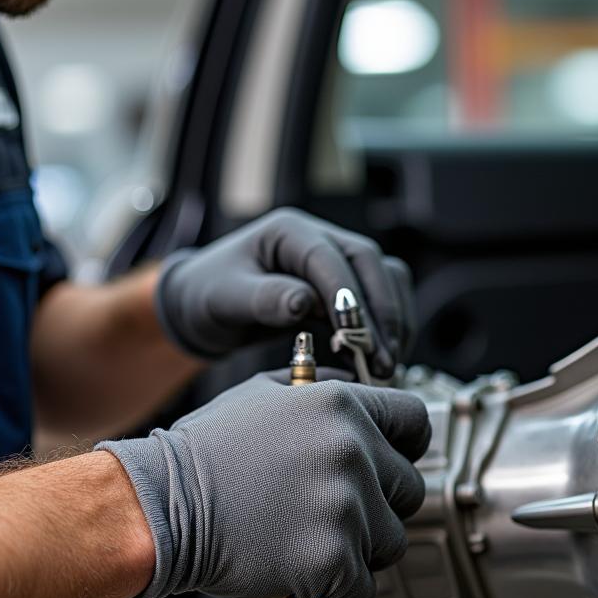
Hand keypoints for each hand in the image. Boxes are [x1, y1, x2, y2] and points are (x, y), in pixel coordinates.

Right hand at [98, 371, 430, 597]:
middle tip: (329, 509)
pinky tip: (295, 562)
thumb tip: (358, 387)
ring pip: (391, 541)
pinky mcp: (333, 561)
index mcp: (342, 407)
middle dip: (379, 503)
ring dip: (359, 547)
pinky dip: (335, 585)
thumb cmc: (208, 453)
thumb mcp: (264, 394)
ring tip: (306, 535)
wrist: (162, 507)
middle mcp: (353, 452)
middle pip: (410, 488)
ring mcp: (346, 508)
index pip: (416, 422)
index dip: (404, 445)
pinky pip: (363, 585)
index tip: (388, 463)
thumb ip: (321, 388)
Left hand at [155, 208, 414, 376]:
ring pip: (384, 278)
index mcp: (288, 231)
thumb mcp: (226, 298)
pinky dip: (387, 327)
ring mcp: (335, 259)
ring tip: (387, 366)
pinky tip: (381, 359)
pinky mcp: (343, 285)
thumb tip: (304, 303)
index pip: (330, 258)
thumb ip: (263, 298)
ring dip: (393, 321)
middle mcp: (319, 237)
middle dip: (381, 313)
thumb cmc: (209, 295)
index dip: (349, 297)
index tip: (357, 340)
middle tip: (383, 361)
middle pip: (369, 263)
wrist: (204, 303)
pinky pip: (379, 298)